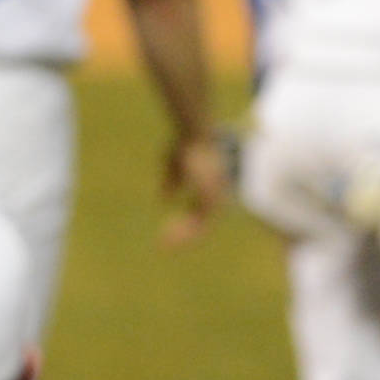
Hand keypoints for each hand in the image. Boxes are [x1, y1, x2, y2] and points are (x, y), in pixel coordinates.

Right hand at [161, 131, 231, 247]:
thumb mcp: (174, 162)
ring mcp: (216, 197)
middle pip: (200, 221)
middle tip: (163, 244)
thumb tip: (165, 199)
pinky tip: (168, 235)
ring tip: (163, 245)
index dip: (183, 222)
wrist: (196, 135)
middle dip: (181, 233)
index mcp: (210, 187)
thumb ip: (173, 180)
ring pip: (200, 226)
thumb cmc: (186, 143)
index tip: (167, 231)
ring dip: (181, 238)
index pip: (197, 211)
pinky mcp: (211, 199)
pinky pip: (198, 224)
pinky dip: (183, 232)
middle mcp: (216, 195)